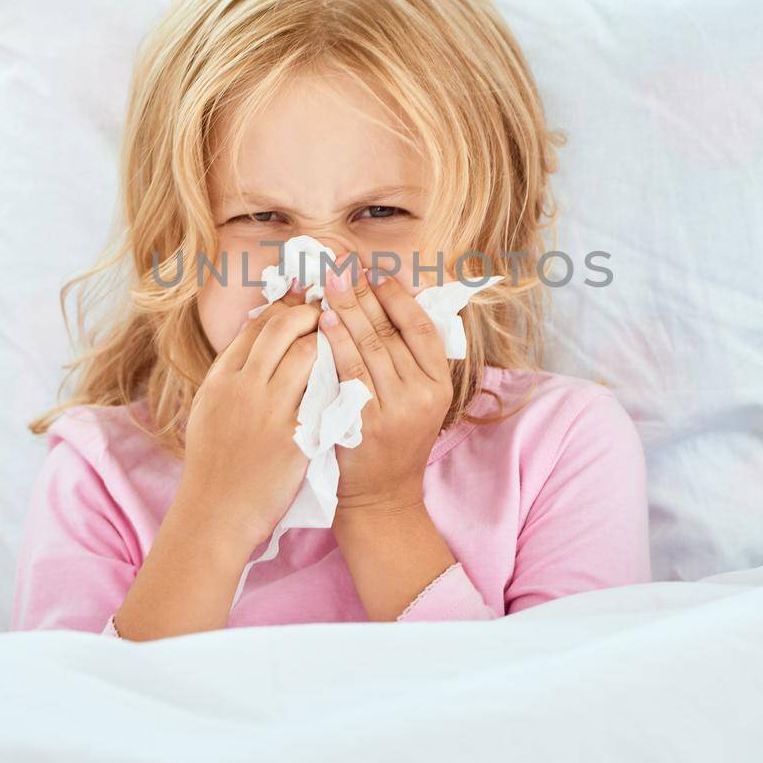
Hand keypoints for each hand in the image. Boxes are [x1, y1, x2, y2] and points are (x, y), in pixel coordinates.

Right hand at [176, 282, 320, 550]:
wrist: (215, 515)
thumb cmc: (213, 467)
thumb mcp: (209, 411)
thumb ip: (230, 377)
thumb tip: (253, 344)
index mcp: (220, 379)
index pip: (255, 326)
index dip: (282, 310)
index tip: (302, 306)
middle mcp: (242, 387)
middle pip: (281, 328)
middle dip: (309, 313)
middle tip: (328, 313)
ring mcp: (268, 410)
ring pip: (307, 352)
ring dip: (328, 341)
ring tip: (343, 341)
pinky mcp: (295, 436)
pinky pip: (324, 391)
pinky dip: (337, 376)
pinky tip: (349, 374)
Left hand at [319, 255, 452, 512]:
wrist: (382, 496)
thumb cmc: (396, 439)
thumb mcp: (418, 399)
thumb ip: (409, 357)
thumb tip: (390, 299)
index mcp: (440, 383)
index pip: (422, 328)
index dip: (400, 297)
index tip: (378, 273)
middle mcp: (422, 394)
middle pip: (391, 332)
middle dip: (365, 294)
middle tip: (343, 266)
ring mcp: (395, 408)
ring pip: (370, 347)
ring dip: (348, 310)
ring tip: (330, 284)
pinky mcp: (365, 422)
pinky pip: (348, 372)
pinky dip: (335, 342)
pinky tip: (322, 321)